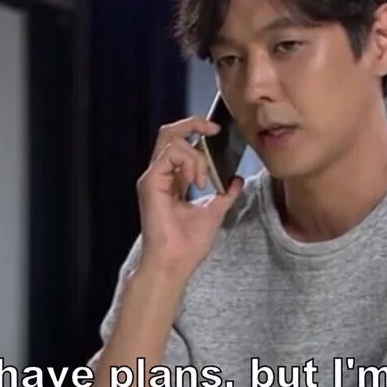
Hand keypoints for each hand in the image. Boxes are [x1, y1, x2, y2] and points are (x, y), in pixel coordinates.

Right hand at [135, 116, 243, 281]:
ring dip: (196, 156)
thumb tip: (236, 179)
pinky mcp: (150, 182)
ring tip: (203, 181)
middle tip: (213, 129)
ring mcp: (153, 178)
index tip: (216, 132)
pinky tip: (197, 182)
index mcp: (171, 180)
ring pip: (172, 141)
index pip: (179, 143)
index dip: (196, 131)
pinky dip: (189, 162)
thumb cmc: (188, 245)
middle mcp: (159, 176)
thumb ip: (225, 194)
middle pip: (169, 133)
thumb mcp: (215, 212)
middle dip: (193, 123)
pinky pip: (171, 155)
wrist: (175, 263)